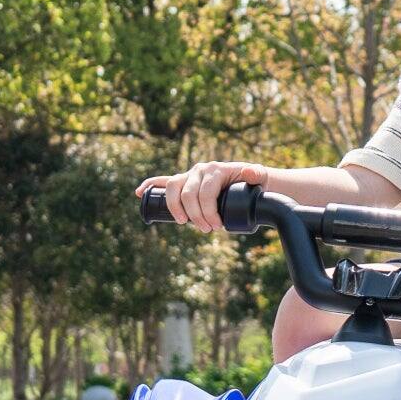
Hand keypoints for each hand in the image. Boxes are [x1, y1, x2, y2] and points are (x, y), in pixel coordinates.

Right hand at [137, 160, 270, 230]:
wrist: (248, 182)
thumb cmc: (253, 183)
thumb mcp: (259, 178)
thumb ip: (257, 174)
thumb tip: (250, 173)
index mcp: (214, 169)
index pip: (205, 192)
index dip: (208, 212)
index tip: (216, 226)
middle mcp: (199, 170)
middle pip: (188, 194)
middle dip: (196, 215)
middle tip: (208, 230)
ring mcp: (189, 175)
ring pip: (173, 189)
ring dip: (176, 208)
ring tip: (185, 223)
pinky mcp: (183, 182)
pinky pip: (163, 181)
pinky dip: (150, 185)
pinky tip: (140, 192)